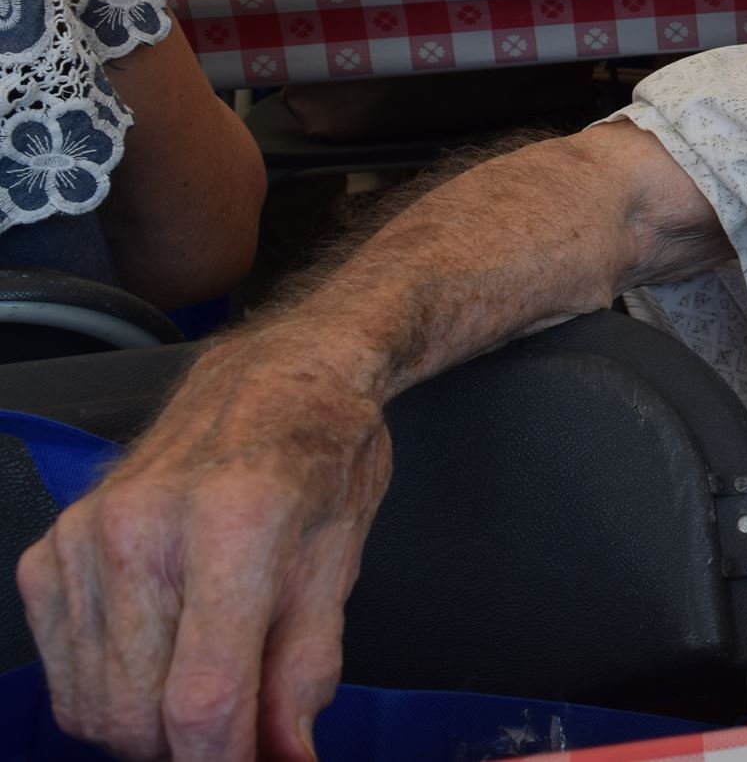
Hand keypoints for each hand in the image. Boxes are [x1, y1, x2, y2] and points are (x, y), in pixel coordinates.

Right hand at [18, 334, 395, 761]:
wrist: (274, 378)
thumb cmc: (319, 456)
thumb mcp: (341, 560)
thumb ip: (306, 672)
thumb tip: (286, 758)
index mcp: (232, 524)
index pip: (204, 698)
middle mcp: (142, 529)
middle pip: (138, 714)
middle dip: (192, 749)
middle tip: (241, 731)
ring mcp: (83, 540)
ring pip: (93, 705)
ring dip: (149, 726)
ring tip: (207, 684)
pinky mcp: (49, 554)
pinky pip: (62, 672)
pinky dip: (107, 692)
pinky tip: (160, 657)